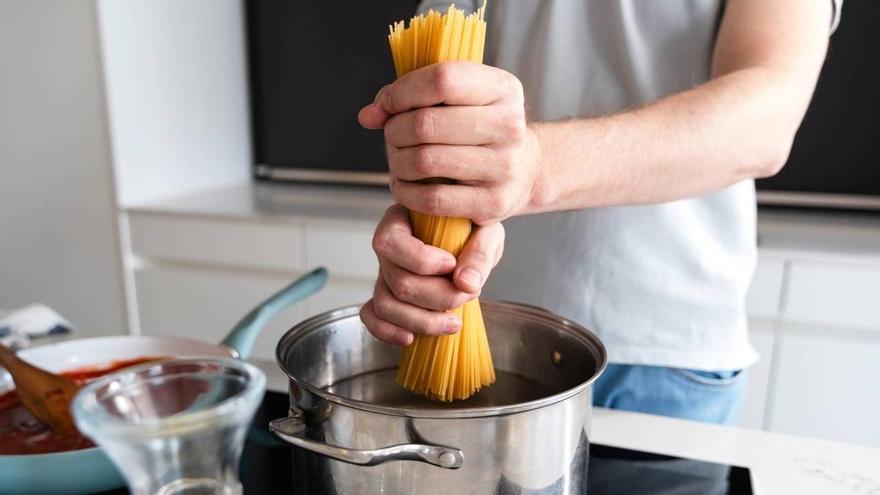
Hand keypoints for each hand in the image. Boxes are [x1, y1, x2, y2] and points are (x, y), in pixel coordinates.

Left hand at [358, 62, 540, 224]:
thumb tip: (369, 115)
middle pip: (426, 124)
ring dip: (397, 162)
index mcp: (503, 89)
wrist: (525, 170)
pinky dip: (406, 192)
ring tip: (399, 160)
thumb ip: (412, 97)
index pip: (442, 80)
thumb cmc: (479, 129)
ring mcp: (504, 167)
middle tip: (393, 136)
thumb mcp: (460, 99)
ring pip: (425, 161)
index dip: (403, 91)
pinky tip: (405, 185)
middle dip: (395, 130)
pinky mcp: (493, 203)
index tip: (388, 104)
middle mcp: (510, 126)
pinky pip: (432, 199)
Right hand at [359, 204, 504, 345]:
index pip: (392, 241)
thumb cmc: (474, 229)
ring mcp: (385, 274)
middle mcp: (389, 248)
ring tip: (453, 322)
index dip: (421, 260)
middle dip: (436, 297)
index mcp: (401, 220)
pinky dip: (387, 331)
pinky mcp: (387, 296)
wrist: (473, 241)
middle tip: (467, 295)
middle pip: (397, 281)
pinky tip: (410, 338)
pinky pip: (373, 316)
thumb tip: (466, 283)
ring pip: (386, 304)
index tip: (452, 264)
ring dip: (421, 321)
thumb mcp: (486, 230)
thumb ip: (480, 252)